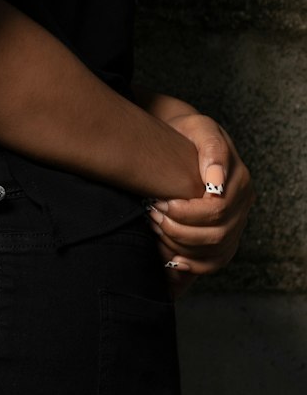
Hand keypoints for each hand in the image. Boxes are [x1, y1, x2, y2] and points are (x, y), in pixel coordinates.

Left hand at [147, 112, 252, 295]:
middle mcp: (243, 205)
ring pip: (215, 251)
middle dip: (179, 230)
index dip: (187, 212)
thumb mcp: (199, 128)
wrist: (182, 139)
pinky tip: (173, 259)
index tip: (161, 203)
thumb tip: (216, 182)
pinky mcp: (225, 236)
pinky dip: (194, 265)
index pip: (218, 210)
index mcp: (239, 181)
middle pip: (217, 235)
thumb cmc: (187, 132)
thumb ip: (212, 150)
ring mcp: (236, 222)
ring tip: (155, 227)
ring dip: (181, 245)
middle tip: (152, 215)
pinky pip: (215, 261)